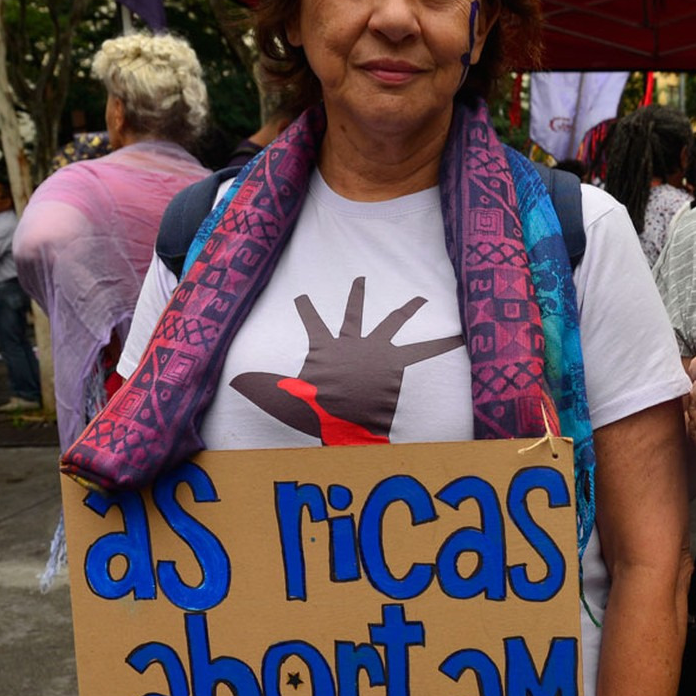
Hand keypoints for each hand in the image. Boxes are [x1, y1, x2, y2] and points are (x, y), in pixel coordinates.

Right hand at [232, 277, 463, 441]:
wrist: (346, 417)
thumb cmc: (317, 411)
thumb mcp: (287, 398)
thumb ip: (265, 389)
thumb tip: (235, 384)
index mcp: (325, 349)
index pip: (312, 323)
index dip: (306, 308)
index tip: (302, 295)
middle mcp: (352, 343)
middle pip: (355, 314)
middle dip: (357, 295)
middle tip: (360, 278)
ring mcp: (375, 350)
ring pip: (392, 323)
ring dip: (407, 310)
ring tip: (420, 298)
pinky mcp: (395, 363)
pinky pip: (423, 351)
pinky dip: (442, 344)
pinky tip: (460, 335)